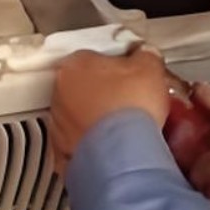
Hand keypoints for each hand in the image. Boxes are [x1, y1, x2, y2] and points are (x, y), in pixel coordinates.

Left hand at [50, 48, 174, 175]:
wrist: (122, 154)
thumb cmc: (129, 108)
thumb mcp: (150, 67)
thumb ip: (145, 56)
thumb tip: (147, 56)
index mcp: (75, 65)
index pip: (94, 57)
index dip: (117, 66)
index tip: (130, 75)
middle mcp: (60, 93)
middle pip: (84, 86)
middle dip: (106, 92)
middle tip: (129, 100)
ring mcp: (59, 123)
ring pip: (80, 115)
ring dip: (98, 118)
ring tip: (124, 126)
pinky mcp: (64, 151)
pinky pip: (81, 141)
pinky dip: (95, 143)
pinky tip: (114, 145)